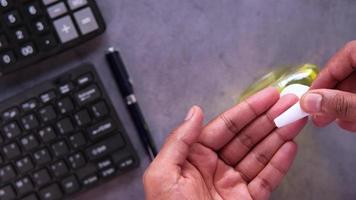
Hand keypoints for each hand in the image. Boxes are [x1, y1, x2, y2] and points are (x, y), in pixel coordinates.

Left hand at [143, 87, 306, 199]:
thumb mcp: (163, 174)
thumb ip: (179, 141)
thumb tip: (194, 112)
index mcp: (195, 156)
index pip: (226, 126)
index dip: (249, 110)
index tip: (268, 96)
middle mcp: (215, 166)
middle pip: (247, 137)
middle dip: (269, 119)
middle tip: (290, 104)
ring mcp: (232, 183)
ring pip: (260, 155)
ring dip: (279, 136)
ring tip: (296, 120)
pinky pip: (266, 180)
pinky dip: (280, 164)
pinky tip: (290, 147)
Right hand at [300, 41, 355, 130]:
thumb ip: (341, 103)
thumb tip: (309, 102)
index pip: (346, 56)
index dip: (326, 77)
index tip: (312, 97)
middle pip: (351, 71)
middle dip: (333, 95)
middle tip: (319, 113)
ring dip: (344, 103)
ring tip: (336, 119)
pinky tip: (352, 120)